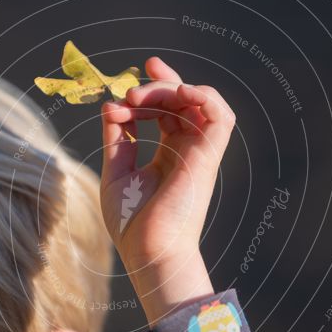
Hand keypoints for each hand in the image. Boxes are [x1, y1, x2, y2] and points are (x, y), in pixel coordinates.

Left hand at [99, 56, 235, 321]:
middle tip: (129, 94)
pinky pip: (220, 115)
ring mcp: (199, 152)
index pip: (169, 109)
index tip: (132, 79)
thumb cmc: (131, 223)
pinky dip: (203, 95)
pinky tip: (178, 92)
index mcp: (168, 154)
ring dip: (173, 88)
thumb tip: (111, 105)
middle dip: (156, 85)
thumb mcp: (116, 170)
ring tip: (142, 97)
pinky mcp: (207, 156)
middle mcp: (187, 150)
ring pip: (201, 101)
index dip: (156, 87)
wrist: (147, 252)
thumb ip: (116, 138)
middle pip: (182, 100)